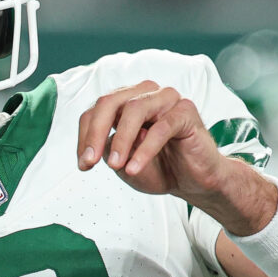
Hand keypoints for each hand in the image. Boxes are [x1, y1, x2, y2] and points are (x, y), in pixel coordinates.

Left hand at [76, 81, 228, 197]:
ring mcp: (166, 99)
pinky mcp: (186, 111)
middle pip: (110, 102)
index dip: (85, 136)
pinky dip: (144, 150)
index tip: (83, 165)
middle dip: (95, 132)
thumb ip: (108, 150)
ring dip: (121, 140)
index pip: (96, 110)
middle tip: (91, 161)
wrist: (194, 182)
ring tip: (115, 165)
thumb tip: (98, 144)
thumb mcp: (123, 164)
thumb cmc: (160, 168)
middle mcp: (144, 94)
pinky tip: (135, 168)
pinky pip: (161, 128)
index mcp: (126, 102)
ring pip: (134, 109)